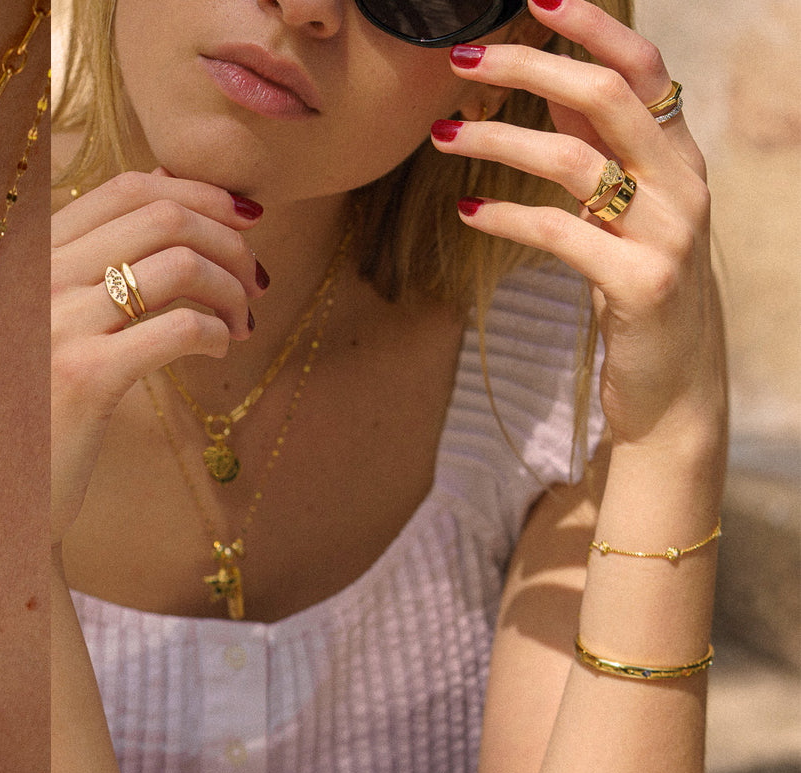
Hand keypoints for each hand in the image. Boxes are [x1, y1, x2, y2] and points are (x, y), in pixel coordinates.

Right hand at [50, 168, 265, 543]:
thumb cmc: (32, 404)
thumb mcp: (47, 318)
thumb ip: (92, 260)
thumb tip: (172, 196)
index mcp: (30, 255)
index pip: (125, 187)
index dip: (197, 193)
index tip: (242, 219)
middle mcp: (38, 277)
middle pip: (162, 218)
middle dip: (228, 241)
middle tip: (255, 279)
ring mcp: (58, 324)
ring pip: (180, 266)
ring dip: (232, 289)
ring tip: (243, 321)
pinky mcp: (86, 377)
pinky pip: (181, 328)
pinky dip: (220, 331)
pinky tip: (222, 350)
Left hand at [431, 0, 724, 458]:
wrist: (674, 386)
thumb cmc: (636, 285)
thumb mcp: (622, 206)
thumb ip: (594, 144)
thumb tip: (546, 79)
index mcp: (676, 156)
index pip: (642, 68)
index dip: (592, 27)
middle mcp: (682, 184)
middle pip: (607, 95)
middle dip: (531, 65)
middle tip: (463, 59)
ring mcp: (668, 233)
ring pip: (576, 159)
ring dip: (498, 140)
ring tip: (441, 135)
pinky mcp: (641, 284)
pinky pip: (562, 233)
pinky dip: (507, 217)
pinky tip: (468, 212)